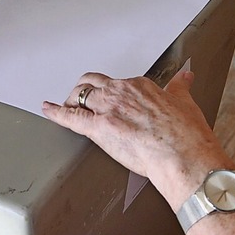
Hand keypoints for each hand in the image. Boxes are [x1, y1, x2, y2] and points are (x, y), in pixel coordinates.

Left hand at [42, 71, 234, 210]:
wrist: (183, 157)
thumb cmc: (186, 136)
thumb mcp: (185, 103)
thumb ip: (179, 88)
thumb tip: (184, 77)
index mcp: (138, 86)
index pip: (114, 83)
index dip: (108, 93)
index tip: (108, 99)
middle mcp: (120, 93)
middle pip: (91, 84)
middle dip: (83, 92)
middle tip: (81, 101)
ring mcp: (107, 108)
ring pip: (78, 96)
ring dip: (71, 102)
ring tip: (68, 108)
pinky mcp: (97, 128)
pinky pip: (69, 117)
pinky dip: (55, 112)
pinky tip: (48, 110)